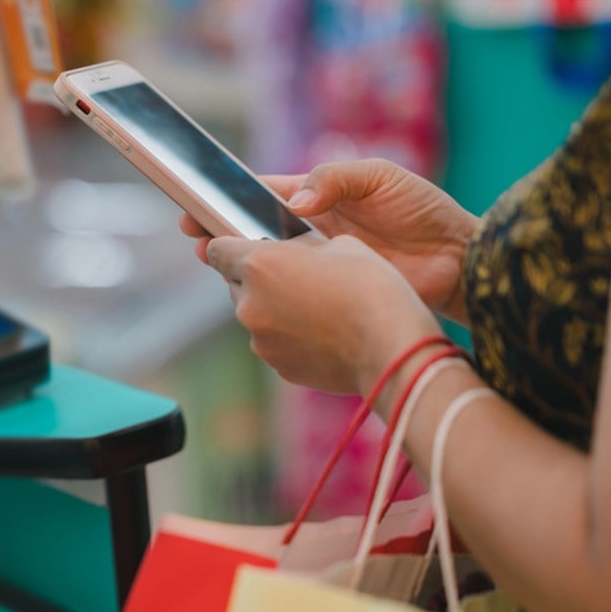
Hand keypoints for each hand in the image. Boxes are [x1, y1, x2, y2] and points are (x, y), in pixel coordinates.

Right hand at [180, 159, 478, 323]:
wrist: (459, 260)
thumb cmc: (423, 211)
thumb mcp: (380, 177)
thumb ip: (334, 179)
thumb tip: (295, 204)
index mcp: (317, 198)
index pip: (262, 196)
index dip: (228, 200)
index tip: (198, 207)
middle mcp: (310, 232)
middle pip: (255, 235)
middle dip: (224, 237)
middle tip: (197, 242)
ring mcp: (318, 267)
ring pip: (268, 269)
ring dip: (243, 270)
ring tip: (220, 270)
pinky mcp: (329, 297)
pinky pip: (292, 297)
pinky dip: (272, 297)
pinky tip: (257, 298)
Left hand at [206, 233, 441, 394]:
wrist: (392, 347)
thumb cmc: (371, 287)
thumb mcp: (338, 244)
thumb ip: (300, 246)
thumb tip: (291, 252)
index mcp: (259, 265)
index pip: (218, 249)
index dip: (231, 245)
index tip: (245, 246)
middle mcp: (250, 304)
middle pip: (237, 284)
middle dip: (258, 277)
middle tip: (294, 274)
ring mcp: (261, 340)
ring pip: (256, 316)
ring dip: (275, 308)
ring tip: (316, 305)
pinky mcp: (279, 367)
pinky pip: (276, 343)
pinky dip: (291, 336)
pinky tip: (324, 331)